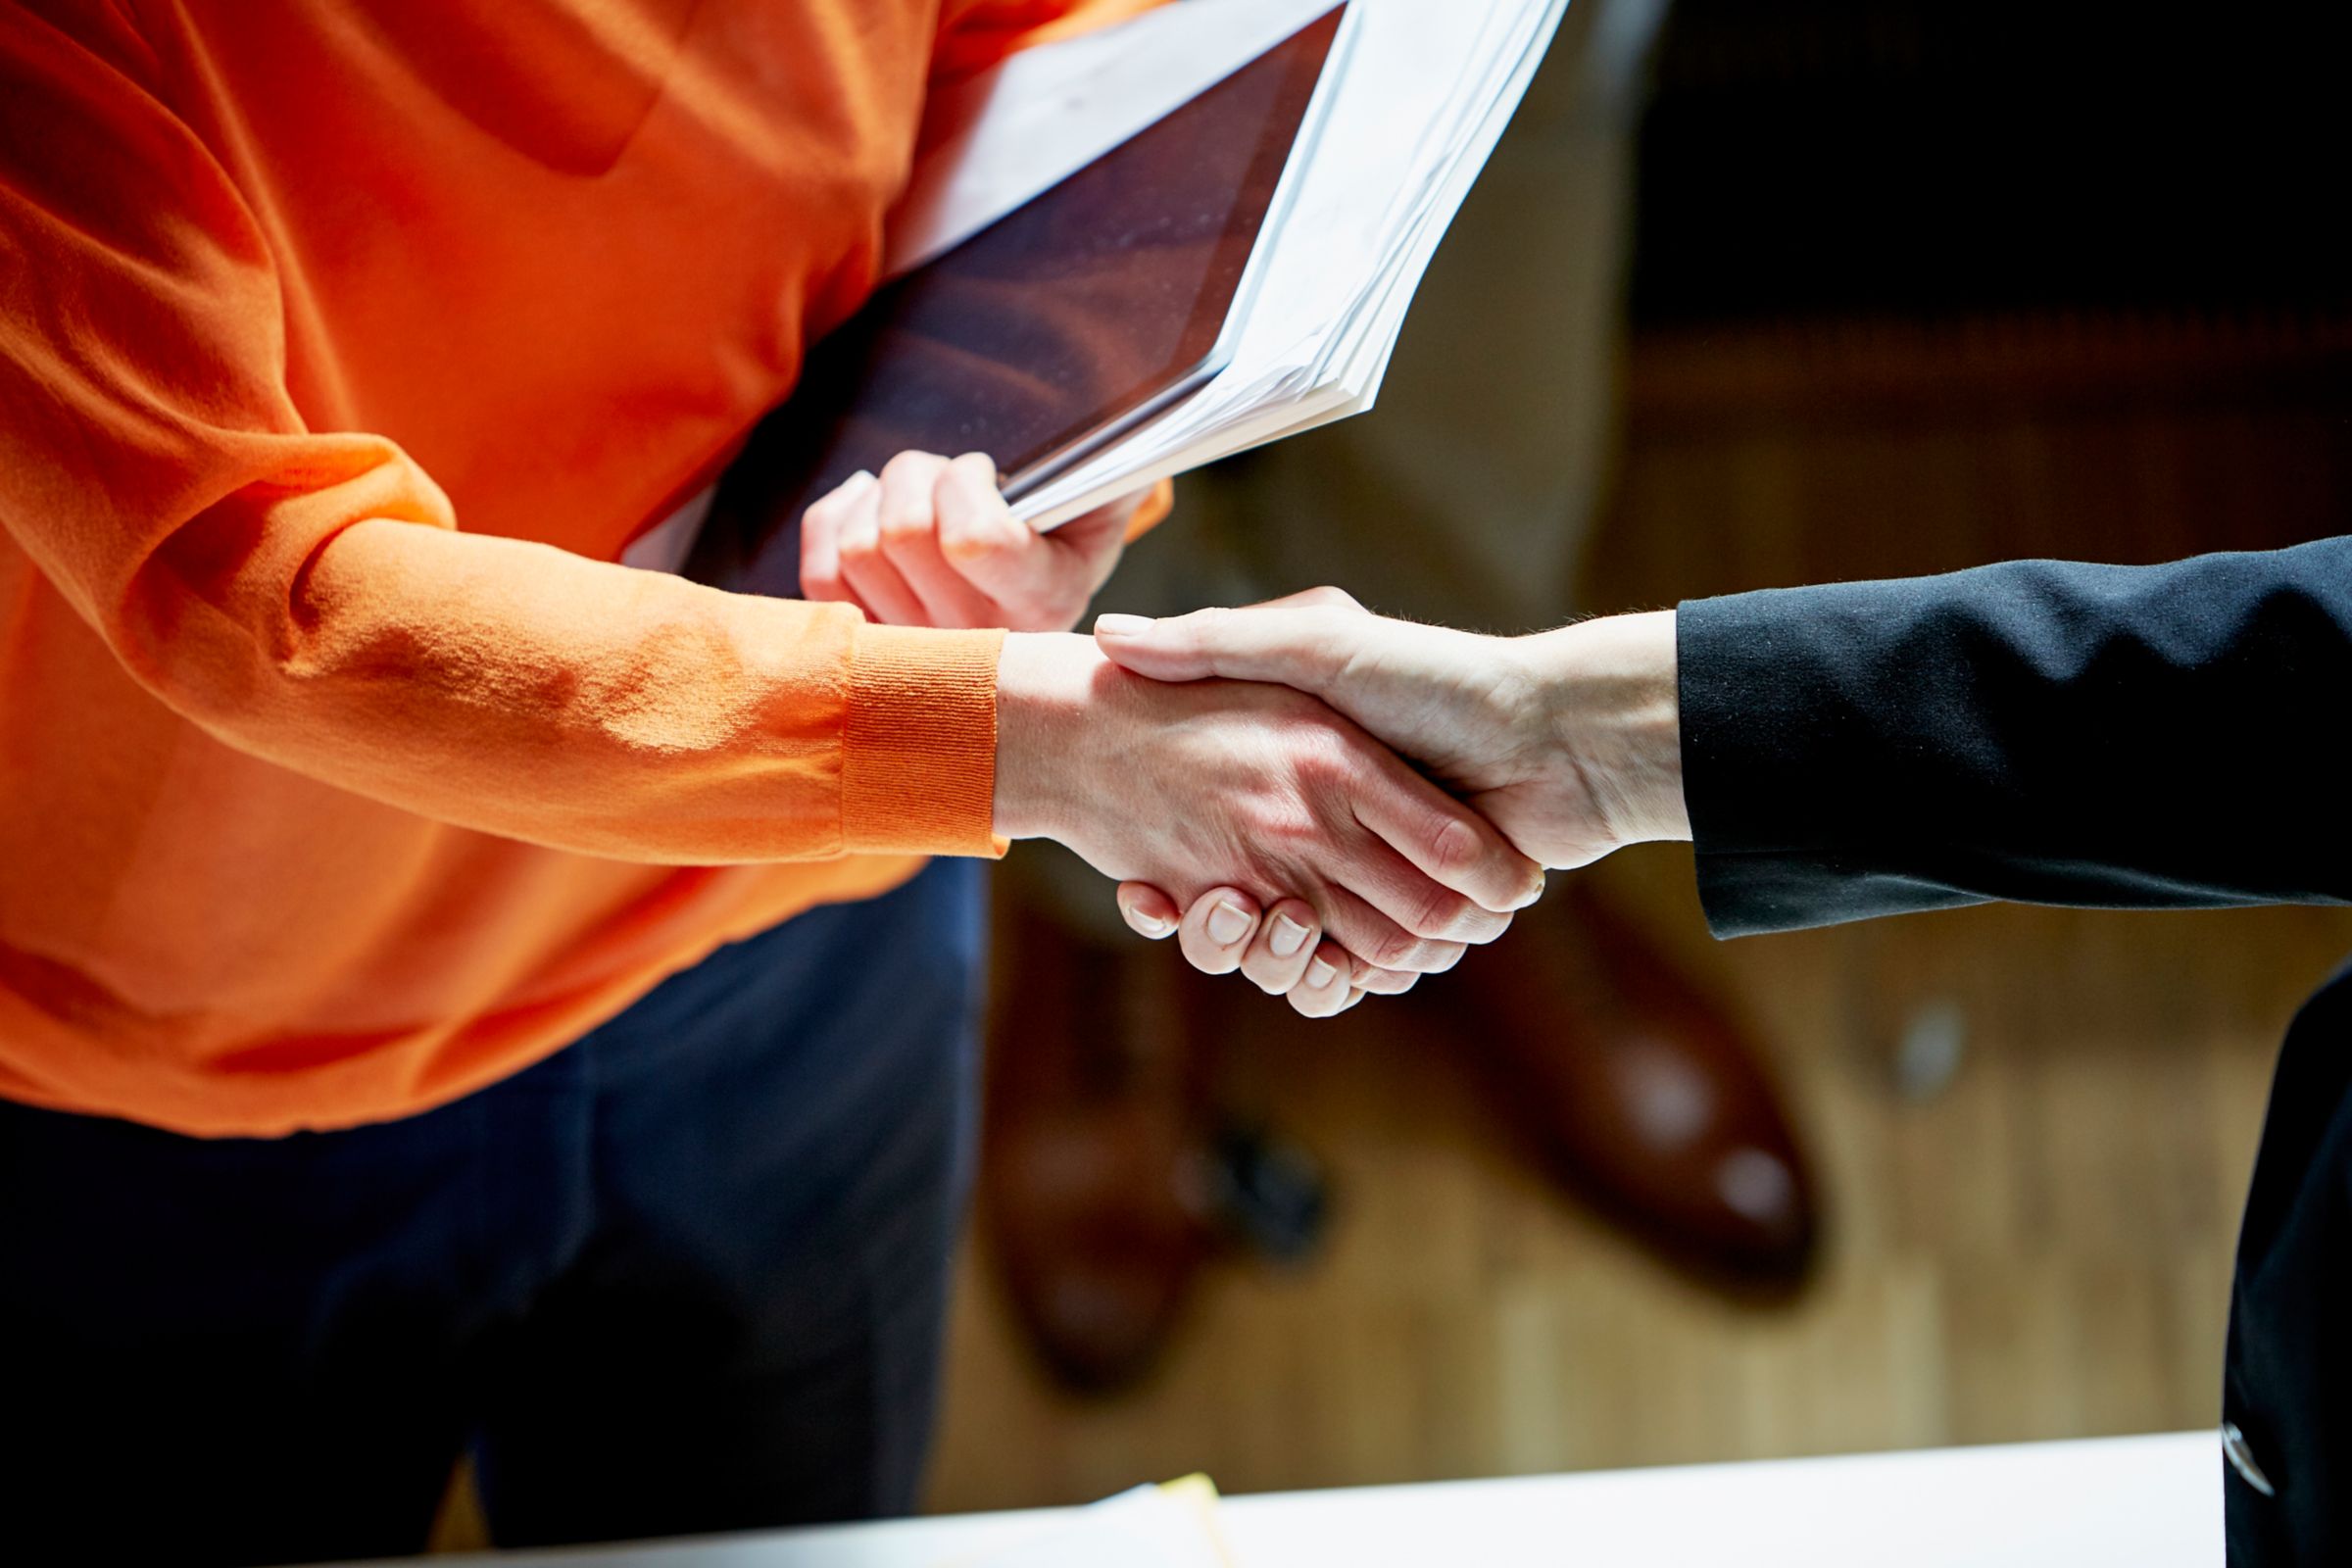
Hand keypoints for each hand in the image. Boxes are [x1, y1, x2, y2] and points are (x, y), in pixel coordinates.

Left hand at [801, 450, 1139, 631]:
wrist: (1045, 577)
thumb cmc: (1072, 520)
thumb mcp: (1107, 490)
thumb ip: (1116, 459)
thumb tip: (1135, 428)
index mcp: (1045, 603)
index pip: (971, 538)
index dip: (964, 482)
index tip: (988, 475)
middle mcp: (981, 644)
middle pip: (899, 533)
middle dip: (919, 473)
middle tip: (951, 477)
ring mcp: (921, 654)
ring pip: (855, 548)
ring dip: (881, 496)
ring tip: (923, 498)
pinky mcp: (873, 646)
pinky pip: (820, 572)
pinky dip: (837, 518)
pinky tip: (873, 508)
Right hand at [1090, 590, 1689, 1009]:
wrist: (1559, 739)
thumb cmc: (1439, 683)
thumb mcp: (1318, 646)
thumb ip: (1221, 642)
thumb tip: (1113, 640)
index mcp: (1301, 780)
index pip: (1203, 845)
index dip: (1165, 882)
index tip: (1141, 887)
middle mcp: (1328, 840)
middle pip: (1237, 918)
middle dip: (1208, 928)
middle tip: (1187, 903)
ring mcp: (1371, 888)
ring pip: (1286, 958)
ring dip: (1259, 958)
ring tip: (1240, 918)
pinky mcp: (1416, 929)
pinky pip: (1352, 977)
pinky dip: (1327, 981)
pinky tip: (1318, 960)